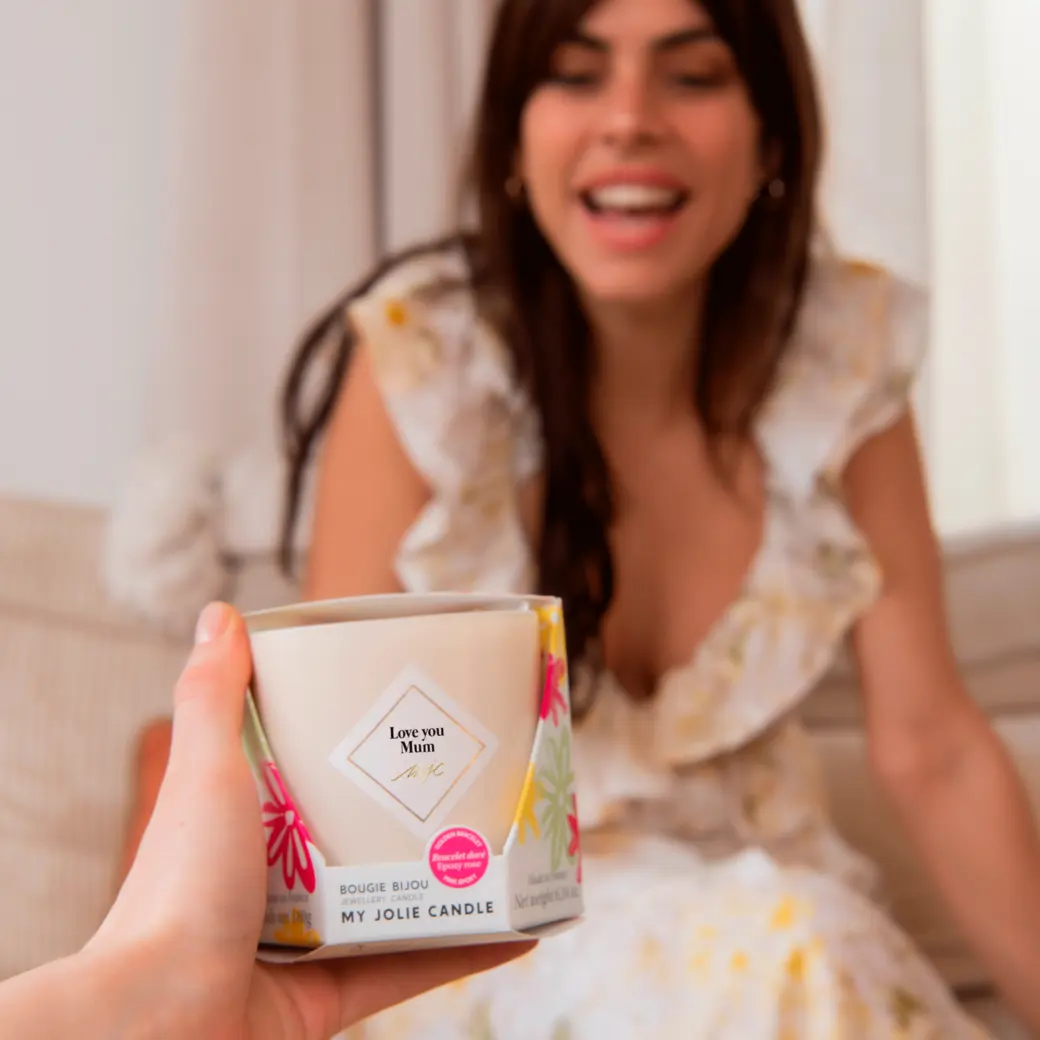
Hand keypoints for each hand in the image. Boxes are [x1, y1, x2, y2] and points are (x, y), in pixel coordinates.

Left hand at [81, 602, 531, 1038]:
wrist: (160, 1021)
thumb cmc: (177, 889)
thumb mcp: (206, 774)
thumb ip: (213, 697)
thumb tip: (220, 613)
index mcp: (250, 821)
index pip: (311, 769)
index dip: (359, 742)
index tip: (410, 713)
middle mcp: (277, 879)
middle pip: (363, 834)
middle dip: (420, 811)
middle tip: (479, 775)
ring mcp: (307, 939)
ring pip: (397, 900)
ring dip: (455, 879)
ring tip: (512, 844)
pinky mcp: (333, 993)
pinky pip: (412, 965)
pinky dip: (466, 950)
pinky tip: (517, 931)